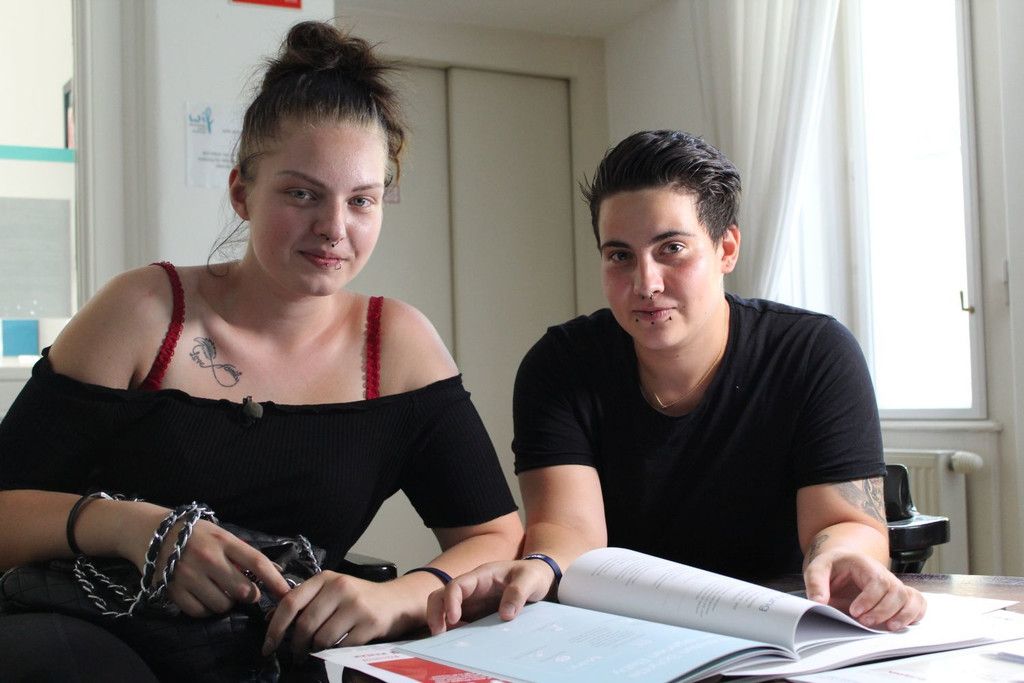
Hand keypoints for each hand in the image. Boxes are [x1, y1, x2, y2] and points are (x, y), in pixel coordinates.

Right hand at [153, 519, 289, 617]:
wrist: (150, 533)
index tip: (286, 593)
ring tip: (220, 590)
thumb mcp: (221, 535)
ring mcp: (189, 576)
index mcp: (224, 541)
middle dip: (250, 595)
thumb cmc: (194, 534)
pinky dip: (206, 609)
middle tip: (245, 590)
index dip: (275, 580)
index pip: (257, 562)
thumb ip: (244, 553)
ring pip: (223, 605)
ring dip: (227, 603)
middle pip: (243, 590)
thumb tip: (275, 571)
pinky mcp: (173, 591)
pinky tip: (204, 597)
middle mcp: (208, 558)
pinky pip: (200, 612)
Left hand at [262, 571, 398, 655]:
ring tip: (318, 652)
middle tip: (296, 655)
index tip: (268, 646)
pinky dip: (336, 653)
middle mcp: (339, 587)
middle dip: (296, 645)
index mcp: (325, 578)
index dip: (275, 627)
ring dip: (316, 651)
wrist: (395, 600)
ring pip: (322, 638)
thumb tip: (271, 619)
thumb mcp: (330, 592)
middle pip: (305, 624)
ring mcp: (356, 604)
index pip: (290, 602)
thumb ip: (304, 602)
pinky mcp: (370, 622)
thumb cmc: (358, 598)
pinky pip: (342, 646)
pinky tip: (338, 649)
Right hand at [426, 560, 556, 634]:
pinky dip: (454, 630)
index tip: (454, 619)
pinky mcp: (476, 612)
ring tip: (445, 641)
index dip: (450, 601)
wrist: (539, 577)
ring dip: (441, 622)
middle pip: (442, 595)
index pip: (457, 585)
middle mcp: (472, 588)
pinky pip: (459, 620)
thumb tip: (505, 615)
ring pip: (445, 607)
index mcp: (482, 575)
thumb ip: (518, 593)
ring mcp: (472, 600)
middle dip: (435, 612)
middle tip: (438, 633)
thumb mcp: (530, 579)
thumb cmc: (533, 574)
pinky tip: (460, 641)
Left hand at [803, 549, 926, 630]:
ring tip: (887, 628)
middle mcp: (883, 573)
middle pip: (896, 591)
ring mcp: (892, 584)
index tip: (855, 612)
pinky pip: (917, 602)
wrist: (841, 562)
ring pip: (909, 597)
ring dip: (902, 615)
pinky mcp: (897, 595)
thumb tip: (818, 602)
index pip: (878, 581)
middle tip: (864, 622)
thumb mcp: (817, 568)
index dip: (870, 599)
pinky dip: (915, 614)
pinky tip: (902, 624)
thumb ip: (816, 583)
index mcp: (864, 564)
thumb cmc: (831, 566)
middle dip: (883, 611)